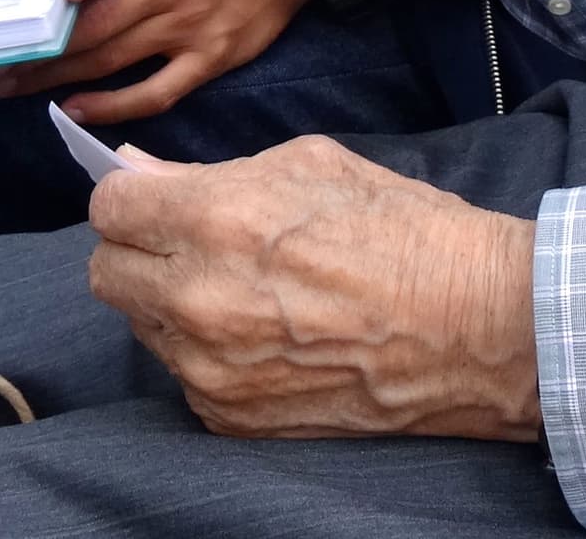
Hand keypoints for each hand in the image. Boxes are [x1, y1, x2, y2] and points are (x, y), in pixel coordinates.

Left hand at [89, 136, 539, 440]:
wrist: (479, 328)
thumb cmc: (406, 232)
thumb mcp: (311, 168)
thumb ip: (212, 173)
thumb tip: (140, 174)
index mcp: (216, 220)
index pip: (108, 207)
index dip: (132, 198)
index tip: (157, 201)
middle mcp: (199, 299)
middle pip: (107, 273)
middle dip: (140, 252)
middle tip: (190, 245)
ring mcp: (210, 368)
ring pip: (142, 329)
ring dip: (171, 306)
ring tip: (244, 292)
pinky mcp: (230, 417)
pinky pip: (185, 377)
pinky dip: (209, 356)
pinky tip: (267, 337)